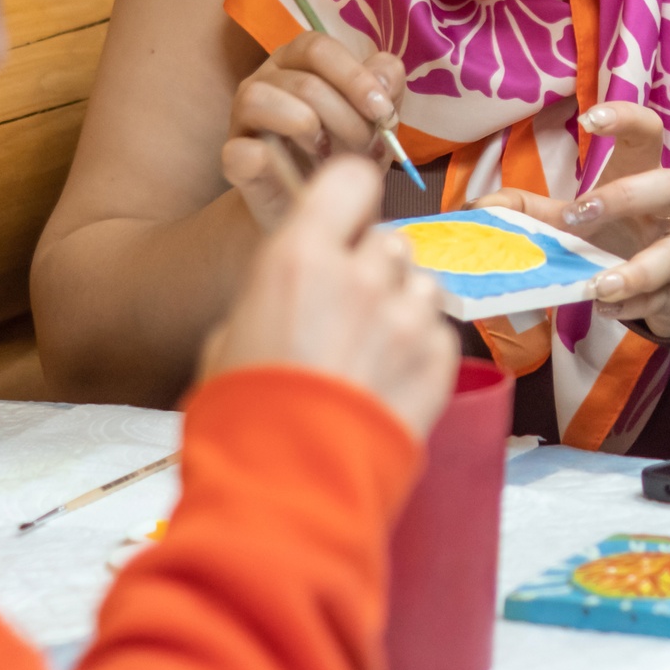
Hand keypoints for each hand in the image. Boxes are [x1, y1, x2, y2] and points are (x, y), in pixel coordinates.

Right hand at [199, 157, 458, 435]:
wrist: (286, 490)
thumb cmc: (242, 418)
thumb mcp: (229, 340)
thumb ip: (273, 298)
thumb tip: (289, 299)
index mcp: (299, 257)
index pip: (351, 179)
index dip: (351, 197)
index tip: (346, 218)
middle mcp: (360, 275)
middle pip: (388, 241)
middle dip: (372, 268)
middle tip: (348, 315)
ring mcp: (406, 317)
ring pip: (422, 284)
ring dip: (402, 308)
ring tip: (373, 354)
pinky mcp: (438, 361)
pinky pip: (440, 333)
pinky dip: (422, 353)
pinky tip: (390, 384)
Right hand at [221, 32, 406, 223]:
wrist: (317, 206)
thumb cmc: (346, 151)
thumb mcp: (376, 118)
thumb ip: (385, 88)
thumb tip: (384, 79)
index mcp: (299, 60)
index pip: (318, 48)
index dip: (354, 77)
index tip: (383, 112)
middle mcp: (266, 79)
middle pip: (302, 82)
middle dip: (346, 118)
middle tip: (369, 149)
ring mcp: (243, 116)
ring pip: (259, 99)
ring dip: (306, 129)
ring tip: (328, 155)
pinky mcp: (232, 157)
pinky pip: (242, 150)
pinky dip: (274, 162)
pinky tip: (298, 176)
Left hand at [476, 103, 669, 339]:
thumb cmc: (620, 240)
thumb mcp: (573, 221)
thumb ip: (527, 211)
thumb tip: (476, 208)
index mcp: (643, 177)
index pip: (648, 133)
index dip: (626, 119)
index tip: (589, 120)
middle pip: (668, 184)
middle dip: (623, 197)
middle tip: (577, 215)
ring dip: (636, 270)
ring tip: (598, 284)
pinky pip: (663, 296)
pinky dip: (633, 304)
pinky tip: (604, 307)